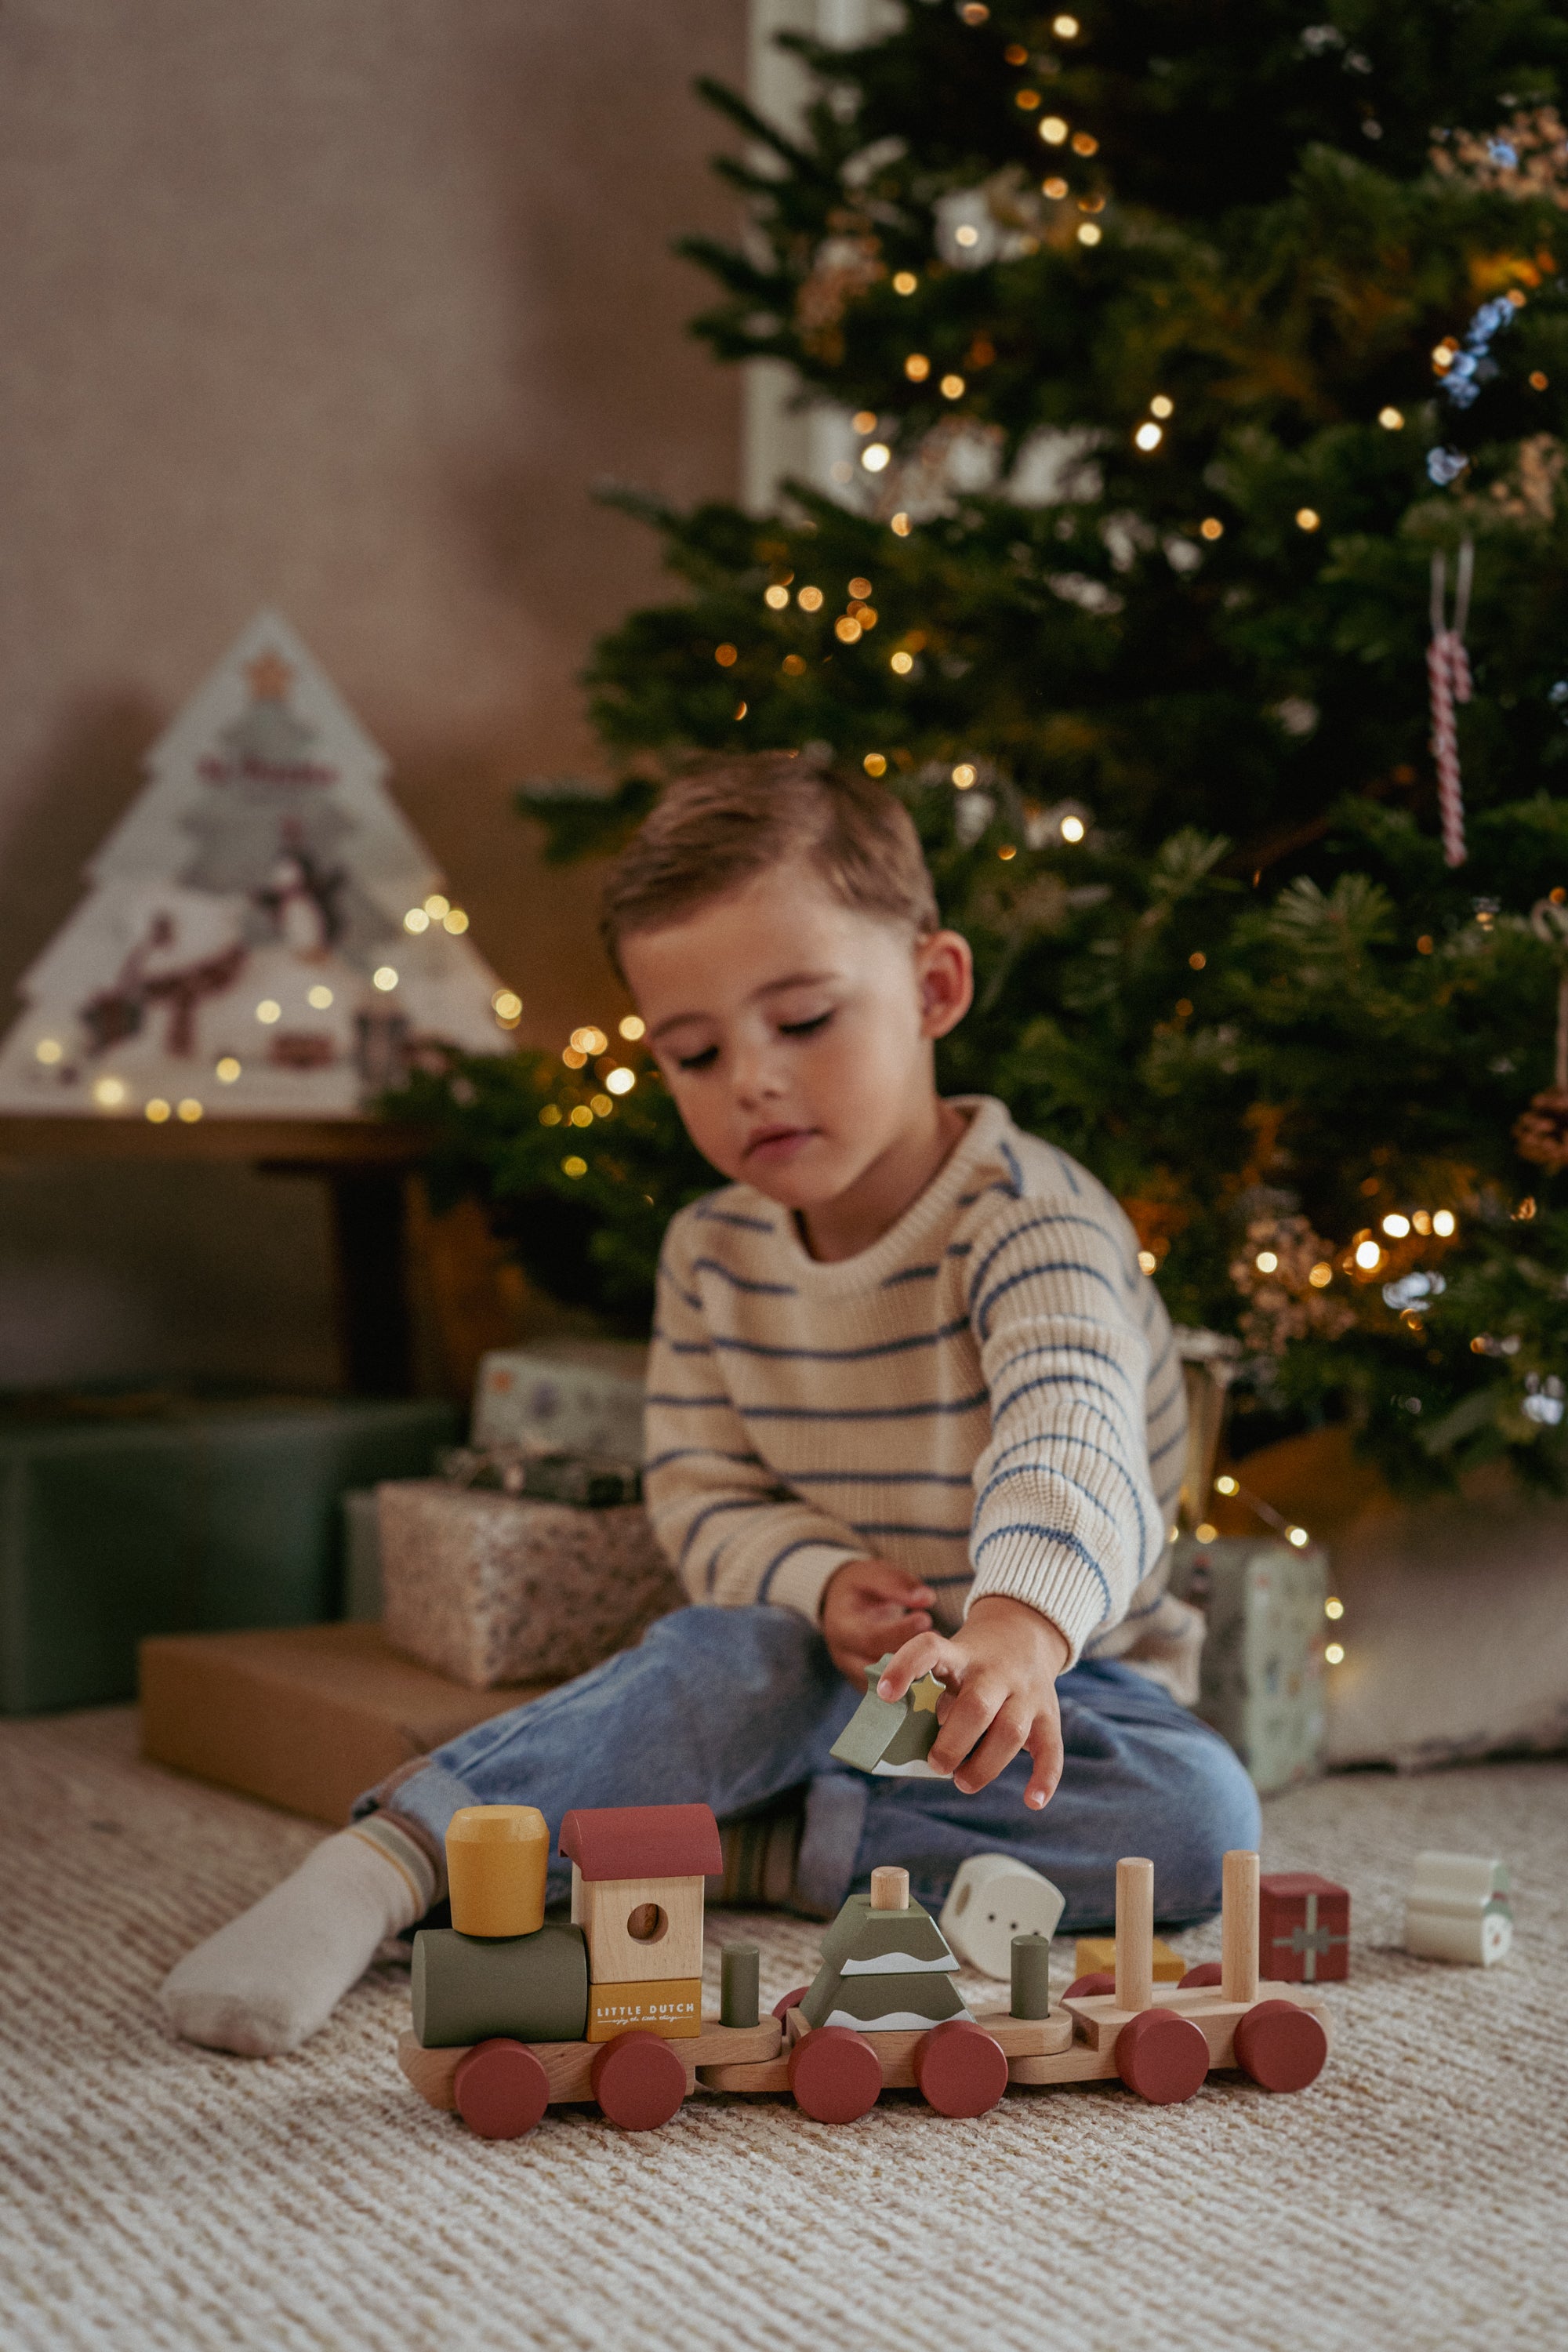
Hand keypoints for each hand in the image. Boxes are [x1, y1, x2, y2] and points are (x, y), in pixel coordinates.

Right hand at [821, 1558, 934, 1686]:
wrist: (841, 1606)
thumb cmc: (860, 1588)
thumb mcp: (873, 1574)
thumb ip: (898, 1584)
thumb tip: (927, 1598)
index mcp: (842, 1627)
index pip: (871, 1638)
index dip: (900, 1632)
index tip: (926, 1619)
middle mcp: (843, 1655)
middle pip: (876, 1669)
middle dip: (910, 1660)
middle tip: (939, 1645)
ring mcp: (852, 1673)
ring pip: (883, 1685)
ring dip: (911, 1676)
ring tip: (938, 1660)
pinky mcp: (862, 1684)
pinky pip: (886, 1694)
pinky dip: (908, 1688)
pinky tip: (931, 1676)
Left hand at [877, 1594, 1069, 1809]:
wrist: (1024, 1630)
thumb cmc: (971, 1662)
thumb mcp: (949, 1658)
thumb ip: (928, 1692)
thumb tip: (904, 1745)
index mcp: (960, 1654)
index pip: (930, 1650)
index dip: (905, 1668)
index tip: (885, 1694)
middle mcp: (995, 1672)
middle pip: (976, 1706)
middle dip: (952, 1743)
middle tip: (935, 1764)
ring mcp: (1026, 1693)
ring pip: (1011, 1731)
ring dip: (985, 1765)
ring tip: (962, 1782)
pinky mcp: (1048, 1715)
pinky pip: (1051, 1749)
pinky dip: (1045, 1778)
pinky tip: (1032, 1801)